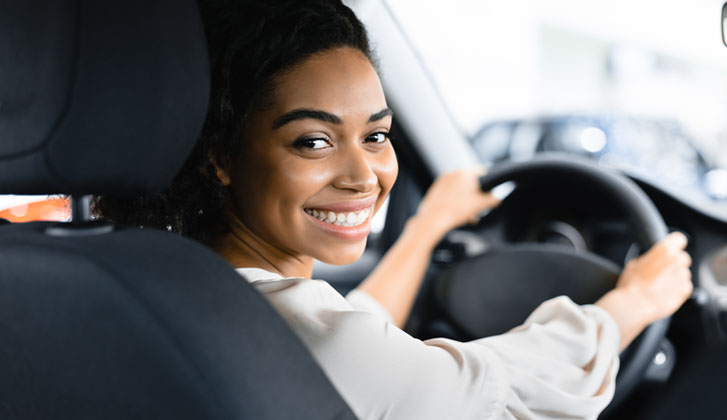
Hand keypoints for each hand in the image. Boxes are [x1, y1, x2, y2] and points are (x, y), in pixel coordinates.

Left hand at [413, 168, 500, 240]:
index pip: (482, 172)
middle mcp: (453, 174)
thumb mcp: (481, 205)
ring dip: (466, 200)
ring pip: (460, 189)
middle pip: (470, 183)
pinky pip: (449, 193)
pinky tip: (457, 214)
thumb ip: (493, 199)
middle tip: (479, 208)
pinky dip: (455, 201)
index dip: (489, 182)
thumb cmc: (456, 211)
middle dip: (476, 196)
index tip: (490, 192)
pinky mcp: (435, 190)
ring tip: (469, 215)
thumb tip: (497, 198)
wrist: (433, 220)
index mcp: (465, 173)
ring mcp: (442, 181)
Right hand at [596, 231, 692, 348]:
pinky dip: (678, 288)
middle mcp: (677, 261)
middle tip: (661, 270)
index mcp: (665, 250)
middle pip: (683, 257)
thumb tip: (651, 260)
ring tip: (660, 284)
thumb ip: (647, 258)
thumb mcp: (633, 264)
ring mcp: (683, 277)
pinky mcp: (685, 291)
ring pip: (683, 272)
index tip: (671, 248)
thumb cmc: (631, 284)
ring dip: (675, 276)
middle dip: (674, 262)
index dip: (674, 244)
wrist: (635, 305)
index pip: (679, 239)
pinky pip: (685, 286)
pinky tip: (664, 292)